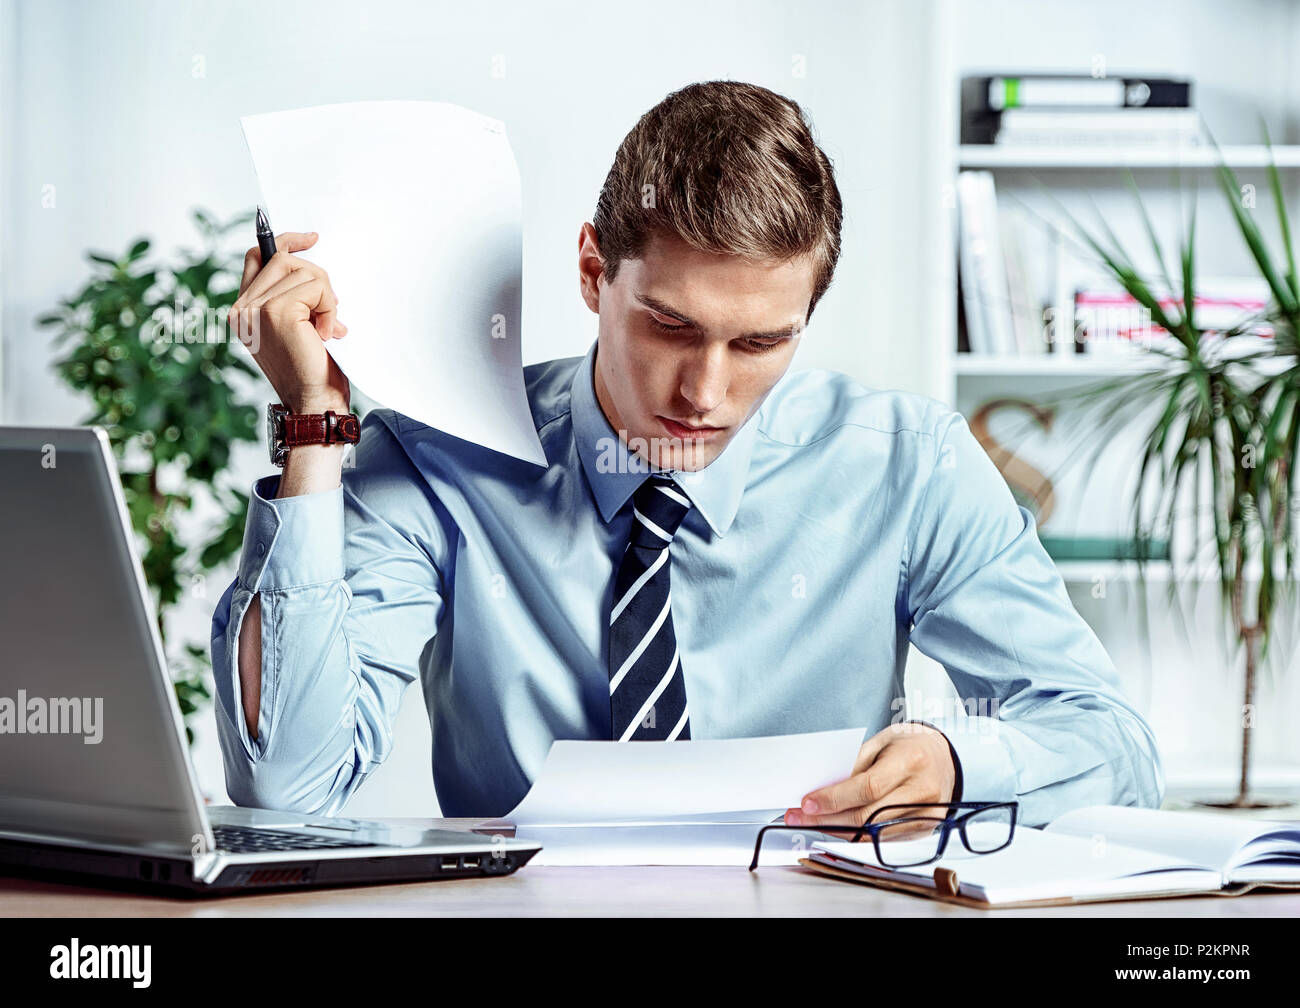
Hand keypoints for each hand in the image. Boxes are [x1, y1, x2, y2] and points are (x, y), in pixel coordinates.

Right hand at [228, 230, 350, 413]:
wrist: (314, 403)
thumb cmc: (311, 372)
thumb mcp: (298, 328)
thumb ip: (293, 300)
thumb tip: (312, 270)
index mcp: (243, 312)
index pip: (256, 257)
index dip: (284, 242)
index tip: (311, 239)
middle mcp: (241, 309)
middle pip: (282, 258)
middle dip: (316, 277)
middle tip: (331, 309)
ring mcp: (255, 309)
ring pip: (302, 270)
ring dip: (326, 297)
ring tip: (328, 328)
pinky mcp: (277, 312)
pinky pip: (314, 287)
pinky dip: (330, 308)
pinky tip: (328, 334)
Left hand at [784, 721, 957, 833]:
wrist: (943, 756)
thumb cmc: (908, 745)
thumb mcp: (880, 742)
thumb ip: (853, 766)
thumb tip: (821, 790)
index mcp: (911, 761)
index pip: (867, 788)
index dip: (834, 799)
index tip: (807, 803)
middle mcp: (923, 791)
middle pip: (868, 816)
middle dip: (827, 819)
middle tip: (799, 817)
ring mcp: (927, 815)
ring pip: (873, 833)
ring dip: (837, 831)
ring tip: (812, 823)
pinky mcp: (925, 830)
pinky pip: (883, 839)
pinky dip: (857, 835)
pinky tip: (837, 828)